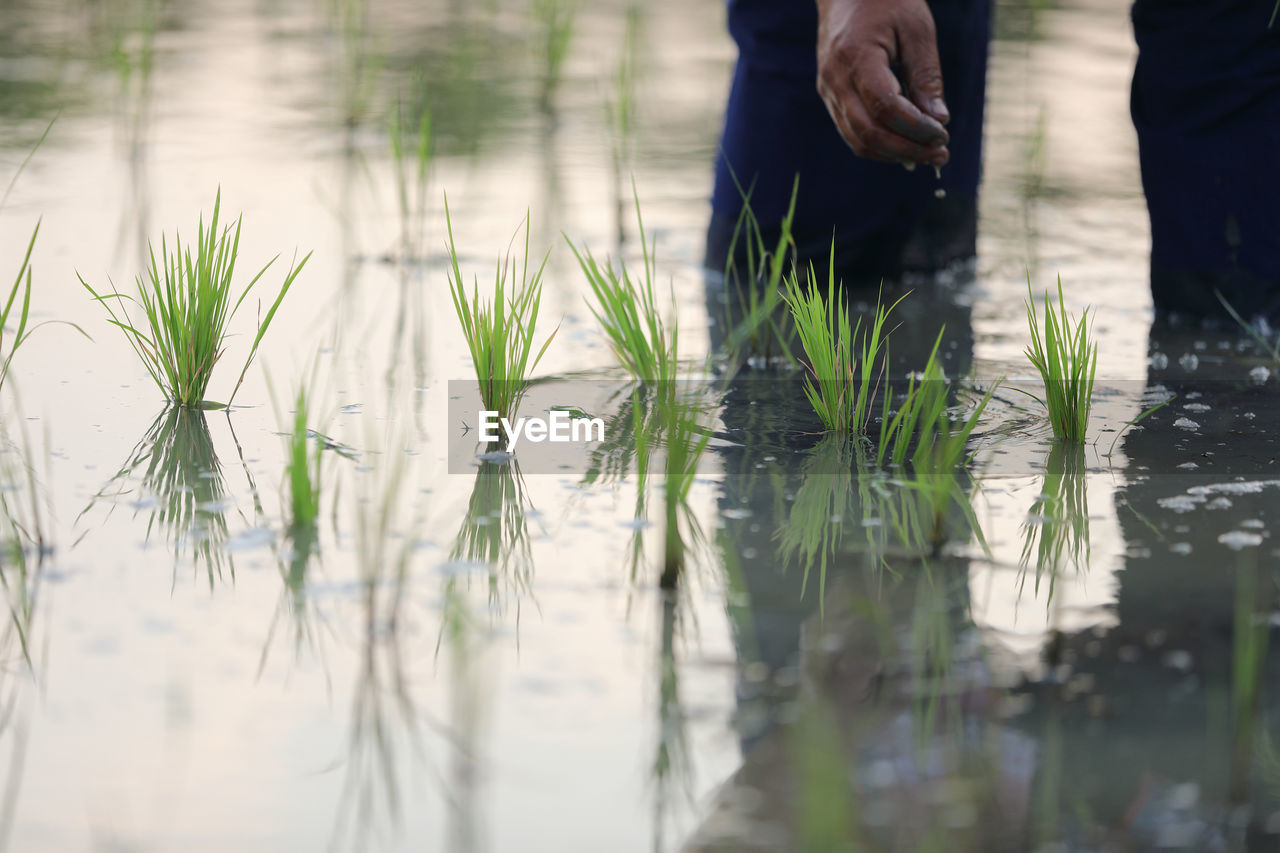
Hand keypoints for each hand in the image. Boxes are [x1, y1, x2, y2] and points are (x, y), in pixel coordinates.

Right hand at [815, 0, 950, 166]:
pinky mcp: (830, 97)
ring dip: (894, 154)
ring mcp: (829, 91)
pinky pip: (852, 132)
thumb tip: (939, 120)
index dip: (915, 127)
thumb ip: (926, 75)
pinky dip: (880, 145)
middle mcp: (835, 79)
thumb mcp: (917, 30)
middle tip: (940, 155)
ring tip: (927, 154)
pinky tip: (906, 144)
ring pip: (858, 140)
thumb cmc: (887, 2)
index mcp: (857, 57)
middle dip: (907, 150)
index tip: (943, 134)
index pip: (885, 107)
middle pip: (868, 133)